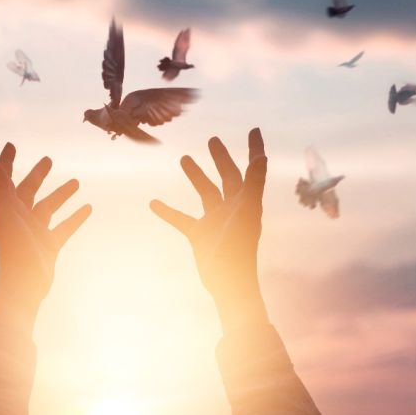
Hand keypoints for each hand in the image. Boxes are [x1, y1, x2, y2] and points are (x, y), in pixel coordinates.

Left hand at [0, 142, 91, 332]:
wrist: (24, 285)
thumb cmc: (14, 250)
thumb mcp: (7, 215)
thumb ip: (1, 189)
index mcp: (7, 209)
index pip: (5, 180)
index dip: (6, 163)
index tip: (11, 145)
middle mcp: (20, 218)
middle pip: (29, 190)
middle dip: (38, 175)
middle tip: (48, 160)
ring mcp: (36, 232)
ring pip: (50, 207)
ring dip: (61, 194)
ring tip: (76, 182)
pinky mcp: (49, 245)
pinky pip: (64, 227)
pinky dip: (75, 217)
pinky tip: (88, 207)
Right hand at [150, 128, 268, 332]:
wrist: (228, 284)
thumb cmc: (240, 251)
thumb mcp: (246, 213)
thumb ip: (253, 185)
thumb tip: (262, 157)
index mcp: (248, 201)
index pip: (252, 169)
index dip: (254, 150)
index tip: (254, 130)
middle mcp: (233, 208)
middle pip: (228, 177)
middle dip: (221, 158)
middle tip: (213, 140)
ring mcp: (216, 221)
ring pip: (205, 192)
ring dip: (196, 176)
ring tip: (183, 158)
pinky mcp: (200, 235)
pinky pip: (182, 219)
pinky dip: (168, 211)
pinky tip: (153, 202)